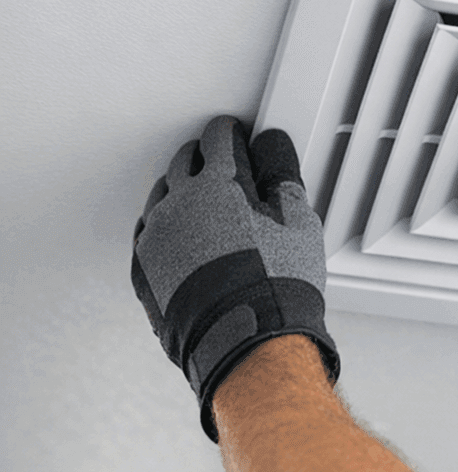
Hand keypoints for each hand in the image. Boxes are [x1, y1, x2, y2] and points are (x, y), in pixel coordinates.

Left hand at [132, 115, 340, 442]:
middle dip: (201, 156)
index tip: (235, 132)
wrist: (246, 340)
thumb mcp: (298, 224)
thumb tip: (274, 148)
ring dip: (179, 190)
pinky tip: (181, 236)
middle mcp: (178, 205)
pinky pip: (149, 236)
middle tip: (218, 159)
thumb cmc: (275, 285)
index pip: (218, 141)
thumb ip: (282, 177)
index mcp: (216, 185)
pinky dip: (165, 228)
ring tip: (200, 199)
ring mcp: (155, 238)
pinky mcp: (145, 270)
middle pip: (183, 163)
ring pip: (162, 197)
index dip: (230, 132)